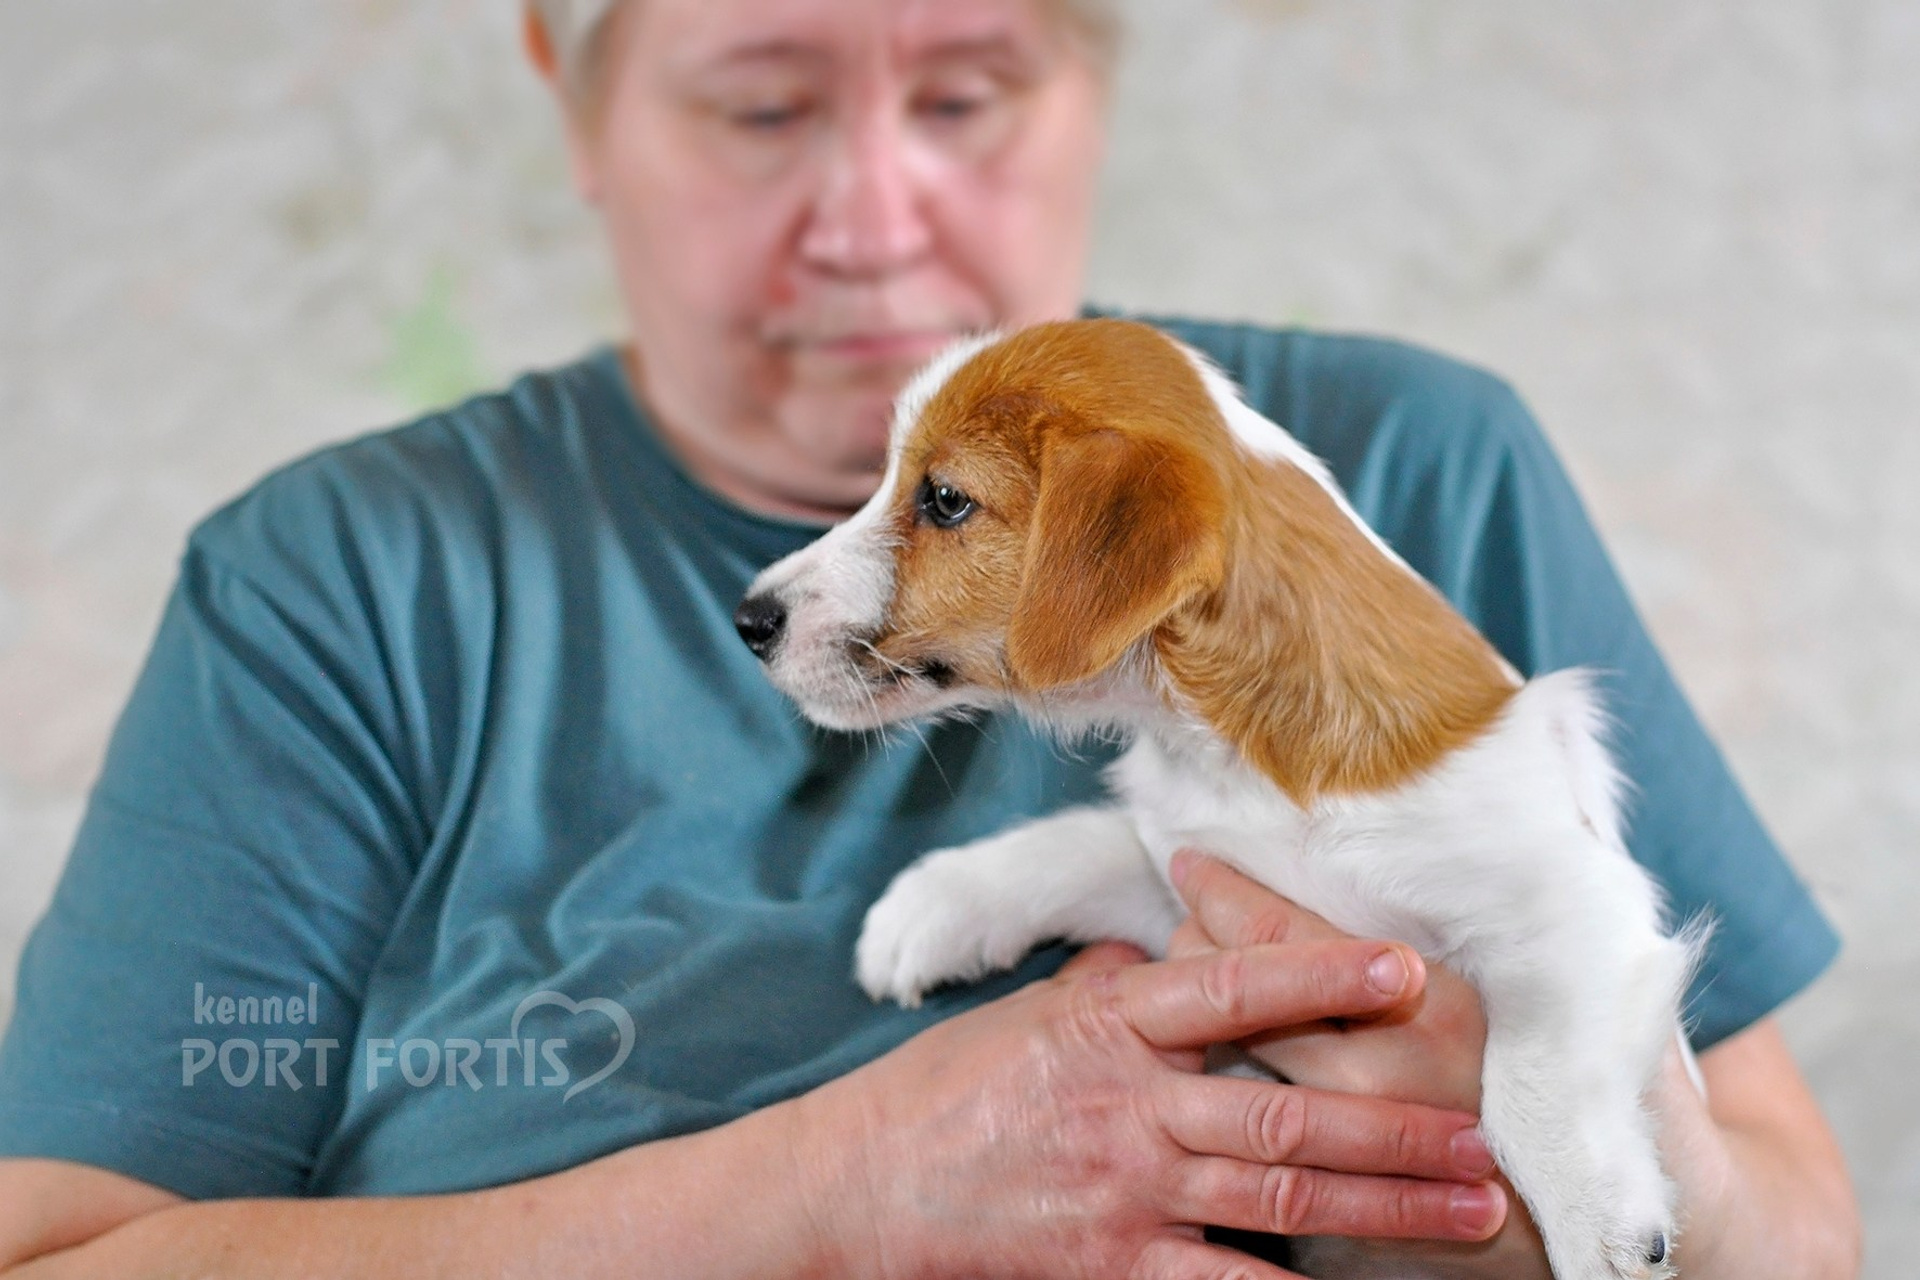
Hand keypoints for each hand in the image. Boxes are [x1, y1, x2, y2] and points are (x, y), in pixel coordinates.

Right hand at [786, 937, 1508, 1279]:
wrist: (857, 1183)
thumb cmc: (943, 1090)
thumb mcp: (1030, 1017)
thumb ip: (1115, 996)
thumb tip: (1174, 966)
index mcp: (1110, 1026)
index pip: (1232, 988)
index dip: (1323, 976)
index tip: (1404, 970)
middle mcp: (1129, 1105)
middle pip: (1284, 1114)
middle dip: (1393, 1127)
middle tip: (1476, 1134)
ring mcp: (1123, 1189)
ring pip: (1276, 1199)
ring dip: (1382, 1204)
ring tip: (1463, 1206)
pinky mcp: (1108, 1263)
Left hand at [1166, 851, 1556, 1277]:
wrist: (1591, 1224)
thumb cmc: (1564, 1087)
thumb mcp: (1514, 995)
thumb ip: (1430, 946)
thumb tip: (1381, 853)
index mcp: (1433, 1004)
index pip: (1282, 931)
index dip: (1223, 892)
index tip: (1192, 864)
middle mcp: (1382, 1073)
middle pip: (1233, 989)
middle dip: (1197, 949)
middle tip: (1190, 925)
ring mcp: (1356, 1146)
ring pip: (1226, 1054)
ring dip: (1196, 1018)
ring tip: (1186, 990)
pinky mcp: (1339, 1200)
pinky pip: (1248, 1127)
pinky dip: (1221, 1085)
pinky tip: (1213, 1061)